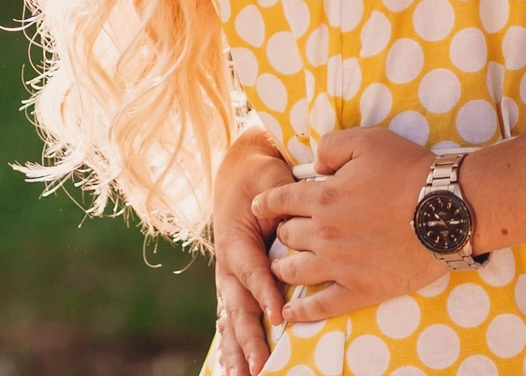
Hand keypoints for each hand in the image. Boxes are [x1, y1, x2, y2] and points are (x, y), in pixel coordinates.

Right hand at [212, 127, 293, 375]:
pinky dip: (231, 341)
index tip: (279, 317)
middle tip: (258, 365)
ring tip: (242, 375)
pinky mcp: (233, 283)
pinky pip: (230, 315)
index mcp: (236, 238)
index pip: (252, 270)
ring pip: (230, 317)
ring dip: (236, 347)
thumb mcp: (270, 180)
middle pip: (237, 305)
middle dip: (248, 337)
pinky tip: (231, 366)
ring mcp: (228, 276)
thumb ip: (281, 200)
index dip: (264, 293)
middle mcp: (228, 263)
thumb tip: (297, 216)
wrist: (240, 171)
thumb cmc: (261, 177)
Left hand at [250, 128, 443, 323]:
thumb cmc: (409, 171)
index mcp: (322, 198)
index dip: (266, 203)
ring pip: (294, 271)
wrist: (445, 210)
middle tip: (284, 233)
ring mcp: (340, 265)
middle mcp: (324, 234)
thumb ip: (331, 147)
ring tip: (279, 270)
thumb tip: (314, 166)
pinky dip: (302, 311)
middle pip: (287, 236)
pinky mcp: (360, 289)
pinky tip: (290, 312)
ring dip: (282, 269)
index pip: (280, 201)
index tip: (259, 207)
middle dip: (282, 232)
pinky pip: (322, 306)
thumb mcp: (367, 141)